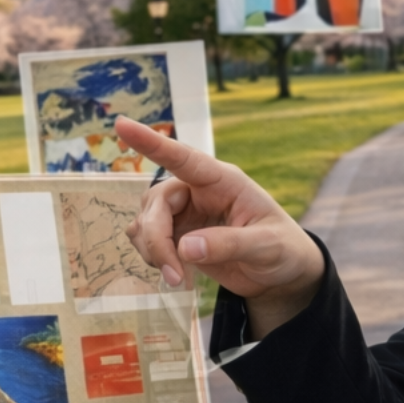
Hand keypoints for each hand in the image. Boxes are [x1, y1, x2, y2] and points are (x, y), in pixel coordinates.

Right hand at [116, 115, 325, 336]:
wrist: (280, 274)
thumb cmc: (282, 249)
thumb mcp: (266, 246)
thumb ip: (229, 244)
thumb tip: (185, 248)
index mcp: (222, 181)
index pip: (183, 157)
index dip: (151, 142)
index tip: (121, 125)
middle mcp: (198, 192)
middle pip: (156, 202)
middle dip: (156, 238)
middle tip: (172, 273)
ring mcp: (185, 214)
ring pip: (146, 221)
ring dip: (152, 250)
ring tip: (178, 277)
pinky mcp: (178, 236)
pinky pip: (147, 240)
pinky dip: (153, 257)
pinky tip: (176, 275)